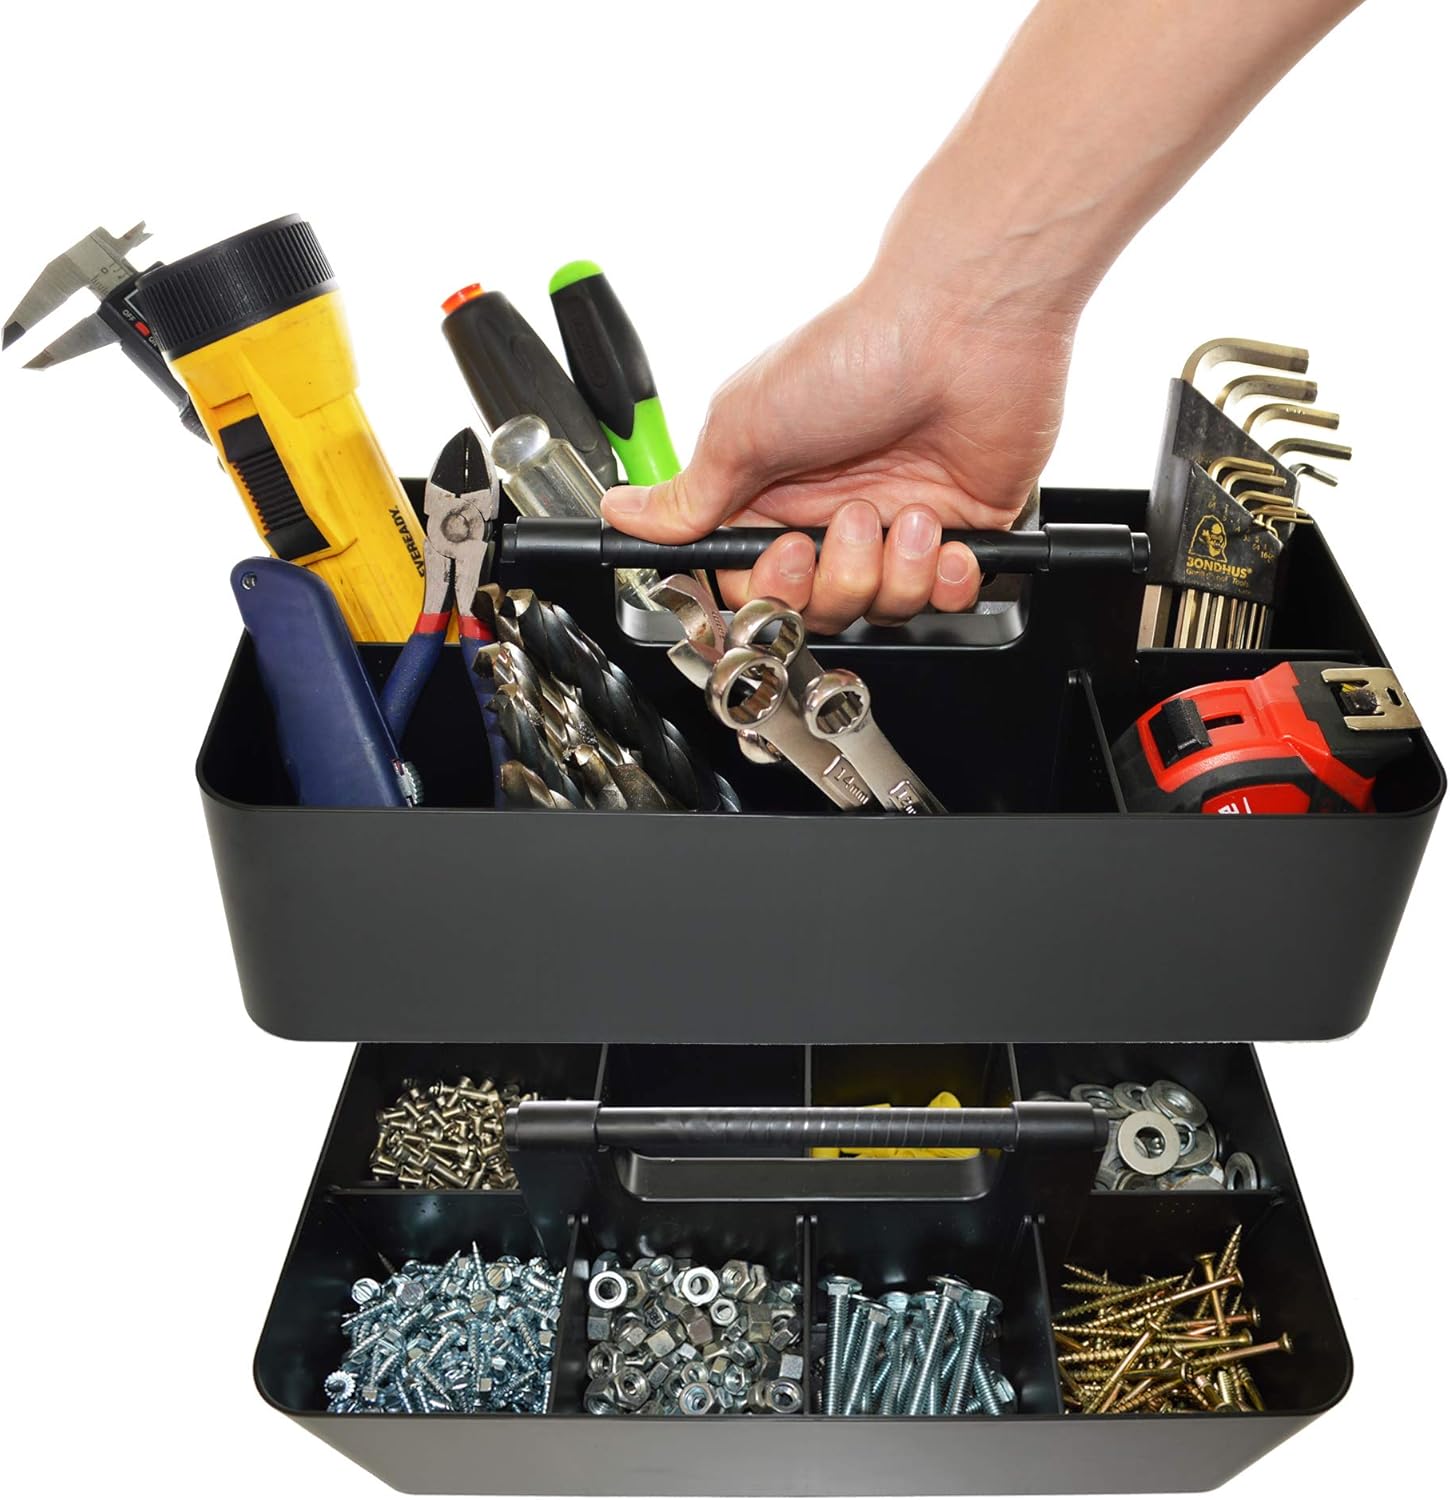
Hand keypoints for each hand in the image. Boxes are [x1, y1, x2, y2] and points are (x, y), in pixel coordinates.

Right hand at [601, 273, 1074, 631]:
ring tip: (905, 511)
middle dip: (833, 581)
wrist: (966, 324)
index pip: (751, 581)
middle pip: (816, 608)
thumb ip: (687, 494)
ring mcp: (896, 525)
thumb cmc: (857, 355)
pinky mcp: (961, 530)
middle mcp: (831, 513)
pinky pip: (948, 598)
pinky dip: (946, 579)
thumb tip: (622, 515)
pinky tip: (946, 536)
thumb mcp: (744, 427)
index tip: (779, 557)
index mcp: (773, 493)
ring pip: (881, 608)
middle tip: (846, 524)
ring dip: (892, 570)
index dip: (765, 589)